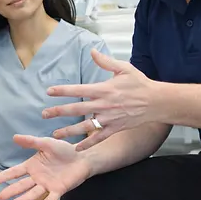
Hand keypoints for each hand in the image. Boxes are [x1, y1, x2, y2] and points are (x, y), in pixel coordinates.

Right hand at [0, 135, 92, 199]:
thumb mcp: (46, 143)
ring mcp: (47, 185)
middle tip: (0, 197)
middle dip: (11, 191)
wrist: (83, 157)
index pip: (15, 172)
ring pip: (33, 194)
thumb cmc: (65, 150)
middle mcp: (37, 177)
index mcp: (33, 166)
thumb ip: (31, 142)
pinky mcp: (58, 190)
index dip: (5, 176)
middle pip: (21, 185)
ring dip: (24, 198)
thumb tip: (14, 137)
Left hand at [42, 49, 160, 150]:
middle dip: (58, 111)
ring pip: (84, 126)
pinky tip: (76, 148)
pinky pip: (99, 137)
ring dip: (68, 130)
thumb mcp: (124, 68)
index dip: (62, 90)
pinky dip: (88, 143)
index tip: (48, 92)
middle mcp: (103, 104)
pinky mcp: (114, 128)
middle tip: (44, 114)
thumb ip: (106, 62)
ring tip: (55, 134)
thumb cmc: (140, 83)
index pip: (78, 89)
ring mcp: (108, 118)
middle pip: (76, 109)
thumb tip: (92, 51)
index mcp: (103, 89)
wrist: (156, 102)